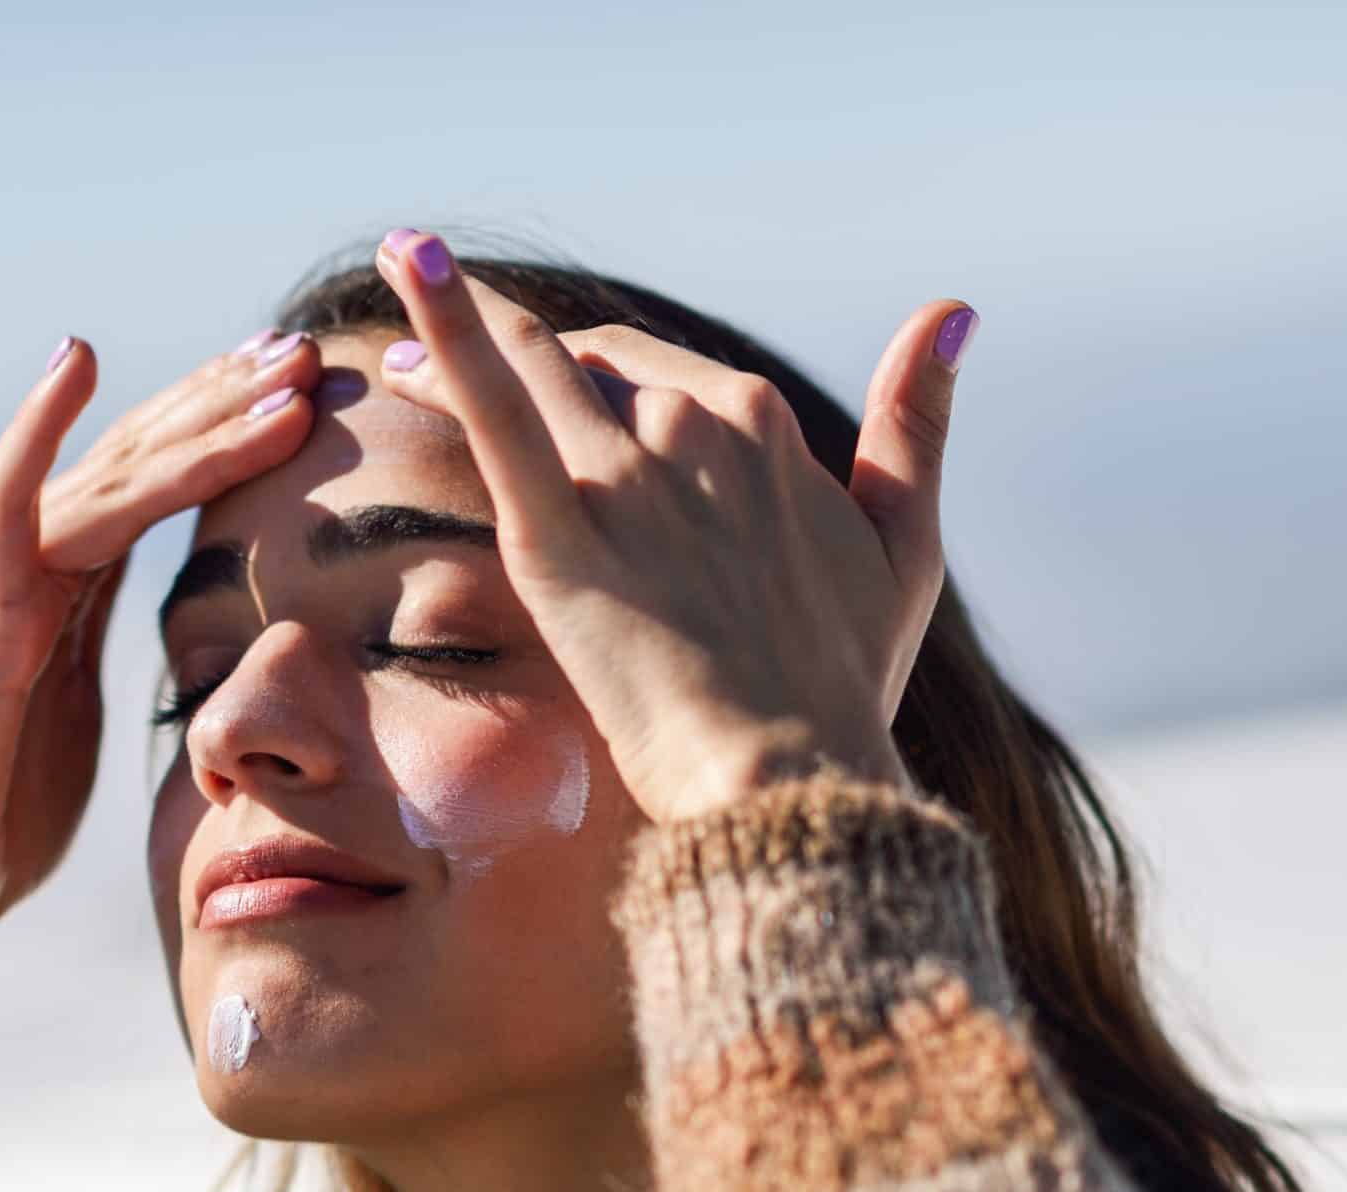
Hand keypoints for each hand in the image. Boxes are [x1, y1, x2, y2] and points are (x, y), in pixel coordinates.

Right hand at [0, 330, 323, 1024]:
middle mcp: (21, 554)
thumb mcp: (76, 711)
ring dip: (198, 419)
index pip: (151, 480)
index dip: (223, 428)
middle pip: (138, 454)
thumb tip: (174, 638)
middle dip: (225, 399)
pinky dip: (39, 426)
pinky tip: (78, 360)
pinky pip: (9, 500)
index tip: (299, 387)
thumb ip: (104, 649)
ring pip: (110, 473)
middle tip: (306, 347)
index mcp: (57, 579)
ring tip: (276, 370)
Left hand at [368, 228, 971, 819]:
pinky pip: (493, 407)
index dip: (595, 369)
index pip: (657, 373)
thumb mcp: (904, 544)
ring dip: (456, 327)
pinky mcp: (558, 533)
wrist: (789, 776)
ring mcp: (624, 475)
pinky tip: (407, 260)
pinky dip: (448, 327)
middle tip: (427, 352)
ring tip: (394, 307)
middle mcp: (694, 427)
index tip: (547, 375)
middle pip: (584, 367)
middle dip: (514, 350)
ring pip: (529, 369)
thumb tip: (952, 312)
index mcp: (764, 424)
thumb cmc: (845, 685)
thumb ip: (916, 424)